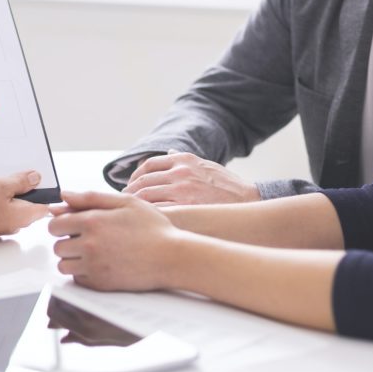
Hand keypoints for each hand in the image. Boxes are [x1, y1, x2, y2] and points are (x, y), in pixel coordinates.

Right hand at [0, 171, 48, 240]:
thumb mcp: (2, 186)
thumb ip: (21, 181)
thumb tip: (36, 178)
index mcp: (24, 216)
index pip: (44, 204)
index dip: (42, 191)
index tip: (34, 180)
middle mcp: (16, 224)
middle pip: (28, 204)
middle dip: (23, 191)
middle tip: (11, 180)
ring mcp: (3, 225)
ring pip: (13, 206)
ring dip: (7, 195)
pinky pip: (1, 210)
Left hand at [48, 191, 179, 291]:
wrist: (171, 257)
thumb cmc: (153, 228)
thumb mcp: (125, 202)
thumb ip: (91, 197)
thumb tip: (63, 195)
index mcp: (92, 221)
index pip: (55, 224)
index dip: (61, 223)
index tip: (71, 225)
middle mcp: (89, 244)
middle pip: (57, 246)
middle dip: (67, 241)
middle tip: (85, 238)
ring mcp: (94, 266)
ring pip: (63, 265)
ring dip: (72, 259)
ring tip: (91, 252)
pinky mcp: (100, 284)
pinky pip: (77, 279)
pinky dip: (83, 273)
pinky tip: (99, 264)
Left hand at [123, 150, 259, 205]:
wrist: (247, 201)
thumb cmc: (227, 185)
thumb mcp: (206, 164)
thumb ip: (184, 158)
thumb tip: (168, 151)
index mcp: (183, 159)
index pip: (149, 164)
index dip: (135, 176)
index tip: (130, 185)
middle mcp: (181, 171)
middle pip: (144, 180)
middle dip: (131, 192)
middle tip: (125, 201)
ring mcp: (182, 189)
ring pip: (147, 195)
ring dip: (135, 204)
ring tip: (131, 212)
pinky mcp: (186, 207)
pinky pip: (157, 210)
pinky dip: (146, 214)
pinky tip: (143, 220)